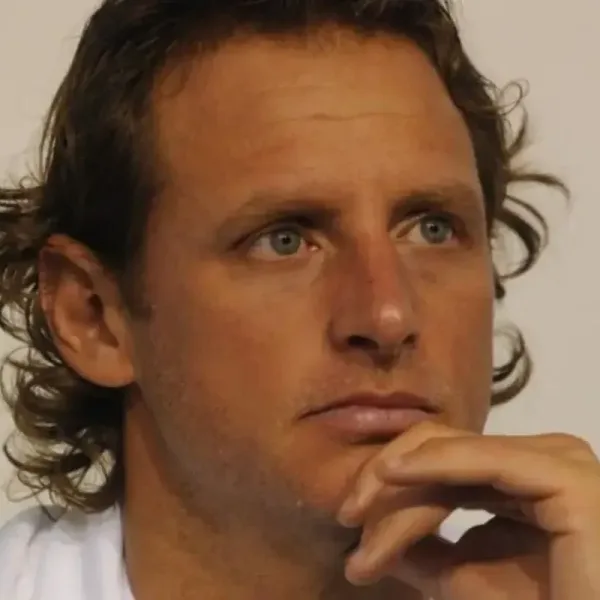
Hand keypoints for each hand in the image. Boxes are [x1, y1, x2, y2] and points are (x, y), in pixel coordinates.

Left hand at [337, 422, 599, 599]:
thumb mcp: (462, 580)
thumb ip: (423, 550)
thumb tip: (369, 533)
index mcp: (521, 477)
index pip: (441, 461)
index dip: (390, 484)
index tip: (348, 523)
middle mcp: (539, 459)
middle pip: (440, 450)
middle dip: (385, 481)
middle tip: (347, 518)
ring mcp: (555, 461)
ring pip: (451, 454)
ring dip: (398, 485)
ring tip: (358, 518)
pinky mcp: (563, 476)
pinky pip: (481, 460)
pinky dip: (431, 463)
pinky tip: (390, 474)